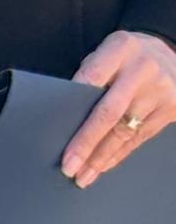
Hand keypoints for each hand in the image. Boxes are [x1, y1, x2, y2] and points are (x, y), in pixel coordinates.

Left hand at [61, 31, 175, 185]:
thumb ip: (91, 73)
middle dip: (87, 142)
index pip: (92, 76)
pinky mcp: (172, 110)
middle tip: (69, 166)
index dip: (75, 102)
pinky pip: (140, 137)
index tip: (58, 128)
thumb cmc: (127, 55)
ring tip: (83, 175)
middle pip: (109, 112)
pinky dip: (119, 154)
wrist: (170, 53)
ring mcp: (160, 91)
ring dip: (102, 157)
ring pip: (125, 131)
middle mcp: (143, 70)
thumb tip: (67, 112)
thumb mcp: (108, 50)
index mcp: (121, 48)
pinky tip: (104, 165)